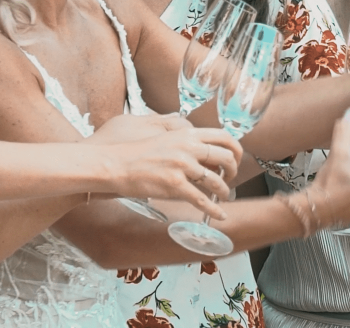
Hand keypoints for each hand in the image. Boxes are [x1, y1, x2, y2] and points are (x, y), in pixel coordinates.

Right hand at [91, 118, 243, 219]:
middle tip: (230, 178)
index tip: (235, 158)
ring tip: (223, 195)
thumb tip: (194, 134)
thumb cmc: (134, 150)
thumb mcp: (161, 134)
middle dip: (233, 170)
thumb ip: (180, 133)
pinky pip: (201, 199)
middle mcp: (188, 147)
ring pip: (216, 180)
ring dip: (224, 191)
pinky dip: (214, 209)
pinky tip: (220, 215)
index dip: (235, 149)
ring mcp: (181, 166)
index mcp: (187, 134)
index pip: (224, 136)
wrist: (114, 164)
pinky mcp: (173, 185)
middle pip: (225, 157)